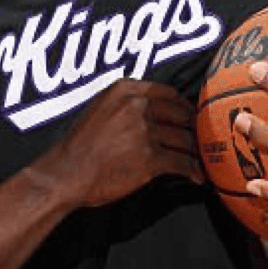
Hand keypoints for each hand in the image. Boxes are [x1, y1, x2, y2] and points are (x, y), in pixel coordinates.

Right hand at [42, 78, 202, 209]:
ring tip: (202, 161)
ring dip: (195, 152)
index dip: (183, 106)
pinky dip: (193, 171)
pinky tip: (198, 178)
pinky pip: (182, 163)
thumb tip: (152, 109)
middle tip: (200, 140)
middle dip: (194, 128)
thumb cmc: (79, 146)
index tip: (190, 117)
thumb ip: (124, 103)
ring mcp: (144, 132)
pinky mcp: (150, 159)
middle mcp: (136, 106)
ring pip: (185, 139)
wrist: (65, 173)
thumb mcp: (98, 109)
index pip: (168, 93)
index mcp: (124, 90)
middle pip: (181, 114)